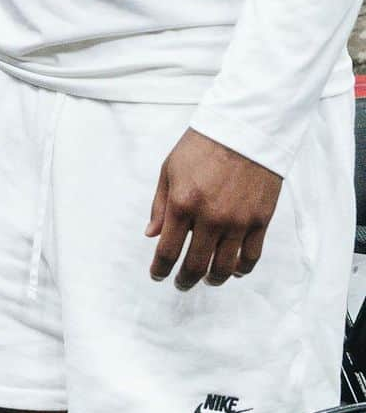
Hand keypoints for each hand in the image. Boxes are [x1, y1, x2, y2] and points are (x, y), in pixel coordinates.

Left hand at [146, 128, 282, 289]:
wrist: (244, 129)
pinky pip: (251, 257)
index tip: (157, 276)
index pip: (167, 250)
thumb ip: (159, 205)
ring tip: (206, 279)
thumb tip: (151, 235)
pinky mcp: (261, 221)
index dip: (160, 270)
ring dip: (213, 279)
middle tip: (181, 284)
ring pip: (224, 267)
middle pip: (195, 265)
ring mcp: (238, 221)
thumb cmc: (201, 145)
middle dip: (184, 280)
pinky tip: (233, 270)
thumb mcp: (170, 169)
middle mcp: (210, 217)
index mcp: (182, 203)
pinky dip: (241, 269)